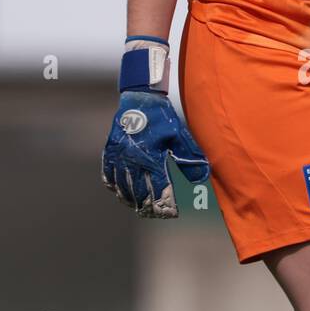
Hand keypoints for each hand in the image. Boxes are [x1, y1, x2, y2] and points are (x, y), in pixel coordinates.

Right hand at [101, 90, 210, 217]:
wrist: (139, 97)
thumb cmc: (161, 116)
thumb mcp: (179, 134)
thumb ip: (189, 156)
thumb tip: (201, 177)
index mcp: (150, 157)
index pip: (159, 189)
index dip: (166, 204)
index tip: (173, 212)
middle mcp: (131, 160)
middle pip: (139, 193)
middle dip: (149, 207)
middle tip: (157, 213)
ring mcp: (118, 157)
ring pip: (122, 188)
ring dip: (132, 200)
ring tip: (141, 208)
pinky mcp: (109, 152)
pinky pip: (109, 176)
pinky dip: (116, 187)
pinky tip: (122, 193)